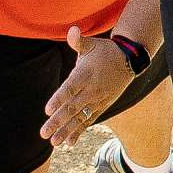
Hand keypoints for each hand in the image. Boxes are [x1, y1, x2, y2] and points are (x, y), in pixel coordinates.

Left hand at [40, 25, 135, 148]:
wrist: (129, 60)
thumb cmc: (104, 51)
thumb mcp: (92, 44)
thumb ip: (78, 41)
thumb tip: (72, 30)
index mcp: (85, 74)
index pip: (70, 88)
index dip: (59, 99)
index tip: (48, 110)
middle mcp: (91, 89)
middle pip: (72, 107)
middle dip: (57, 122)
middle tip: (43, 133)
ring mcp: (97, 99)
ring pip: (80, 117)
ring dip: (66, 130)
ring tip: (54, 143)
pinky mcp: (102, 105)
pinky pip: (89, 120)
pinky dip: (80, 130)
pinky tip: (69, 142)